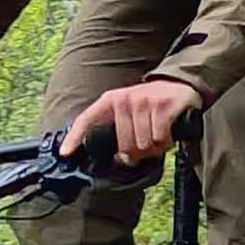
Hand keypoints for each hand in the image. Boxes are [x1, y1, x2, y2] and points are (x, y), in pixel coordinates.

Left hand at [63, 76, 203, 166]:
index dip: (74, 137)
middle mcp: (124, 99)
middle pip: (125, 146)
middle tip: (147, 146)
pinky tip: (167, 133)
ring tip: (158, 137)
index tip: (65, 153)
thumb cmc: (150, 105)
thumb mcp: (129, 111)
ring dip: (155, 147)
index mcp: (110, 101)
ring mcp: (143, 101)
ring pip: (144, 144)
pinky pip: (160, 138)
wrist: (179, 85)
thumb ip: (119, 132)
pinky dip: (166, 141)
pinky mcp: (163, 105)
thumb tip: (119, 159)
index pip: (86, 119)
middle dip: (138, 153)